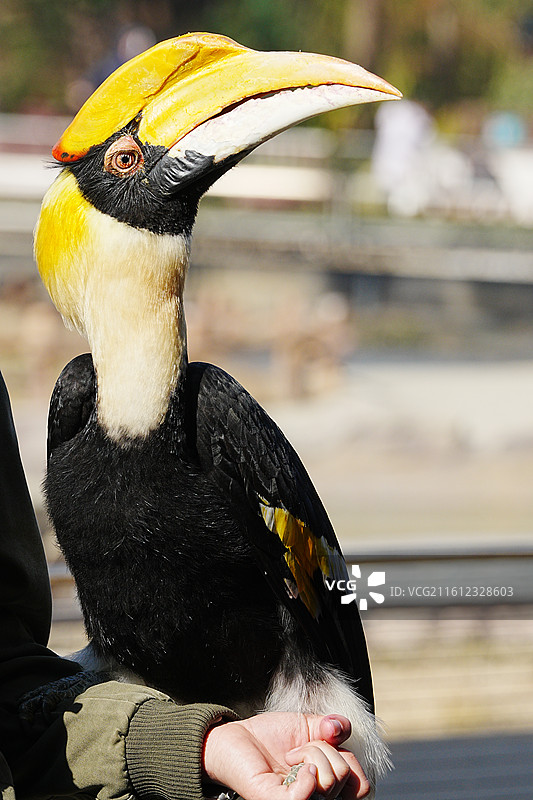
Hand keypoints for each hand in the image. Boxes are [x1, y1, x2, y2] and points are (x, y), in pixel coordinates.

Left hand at [203, 712, 369, 799]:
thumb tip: (339, 729)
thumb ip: (332, 727)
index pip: (360, 785)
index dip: (351, 760)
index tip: (328, 740)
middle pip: (344, 776)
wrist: (237, 736)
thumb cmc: (271, 736)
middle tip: (298, 748)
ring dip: (311, 754)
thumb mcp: (308, 725)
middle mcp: (315, 795)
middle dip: (325, 749)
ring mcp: (297, 799)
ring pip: (329, 781)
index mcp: (326, 781)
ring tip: (289, 756)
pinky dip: (307, 775)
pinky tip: (295, 765)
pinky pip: (305, 796)